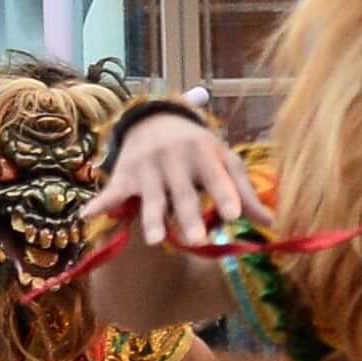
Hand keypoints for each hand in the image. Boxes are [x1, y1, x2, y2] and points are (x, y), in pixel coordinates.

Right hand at [99, 110, 250, 256]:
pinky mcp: (125, 175)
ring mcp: (149, 168)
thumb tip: (273, 223)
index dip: (226, 194)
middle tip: (196, 240)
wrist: (156, 119)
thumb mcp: (225, 161)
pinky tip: (88, 215)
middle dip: (188, 215)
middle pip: (183, 192)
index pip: (218, 177)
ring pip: (151, 197)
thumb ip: (245, 192)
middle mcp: (177, 159)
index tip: (235, 215)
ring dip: (152, 217)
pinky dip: (101, 203)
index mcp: (206, 154)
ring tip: (155, 241)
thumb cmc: (200, 149)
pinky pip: (112, 192)